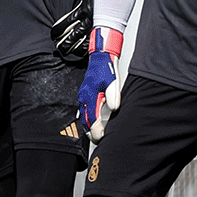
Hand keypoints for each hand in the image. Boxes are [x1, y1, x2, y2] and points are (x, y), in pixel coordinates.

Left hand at [51, 0, 95, 61]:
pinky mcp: (103, 32)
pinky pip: (95, 45)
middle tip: (58, 48)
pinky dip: (88, 51)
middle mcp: (86, 21)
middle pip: (71, 37)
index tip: (53, 34)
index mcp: (81, 11)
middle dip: (64, 43)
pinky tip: (85, 55)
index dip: (57, 30)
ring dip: (74, 49)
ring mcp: (95, 28)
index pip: (64, 23)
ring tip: (68, 54)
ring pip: (81, 44)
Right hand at [76, 27, 122, 142]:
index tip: (101, 138)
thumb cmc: (106, 68)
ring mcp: (83, 95)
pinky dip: (86, 118)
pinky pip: (83, 110)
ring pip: (83, 116)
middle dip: (91, 132)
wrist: (100, 56)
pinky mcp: (84, 93)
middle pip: (86, 120)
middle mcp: (85, 97)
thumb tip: (114, 108)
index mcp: (91, 96)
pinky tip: (89, 122)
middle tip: (98, 141)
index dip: (96, 130)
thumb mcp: (112, 81)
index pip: (93, 118)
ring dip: (87, 126)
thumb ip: (113, 95)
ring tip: (93, 136)